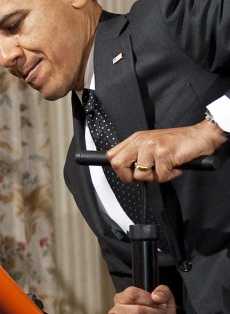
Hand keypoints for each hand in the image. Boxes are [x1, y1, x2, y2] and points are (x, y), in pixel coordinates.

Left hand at [108, 120, 225, 182]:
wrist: (201, 135)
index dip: (119, 170)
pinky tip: (175, 167)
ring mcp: (152, 146)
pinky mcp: (164, 153)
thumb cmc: (178, 142)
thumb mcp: (151, 144)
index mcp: (136, 139)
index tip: (129, 174)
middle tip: (145, 175)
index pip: (112, 156)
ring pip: (140, 175)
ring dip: (155, 177)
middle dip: (129, 177)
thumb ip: (137, 154)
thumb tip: (125, 171)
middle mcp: (141, 141)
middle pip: (118, 164)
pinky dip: (169, 176)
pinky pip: (160, 176)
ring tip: (165, 169)